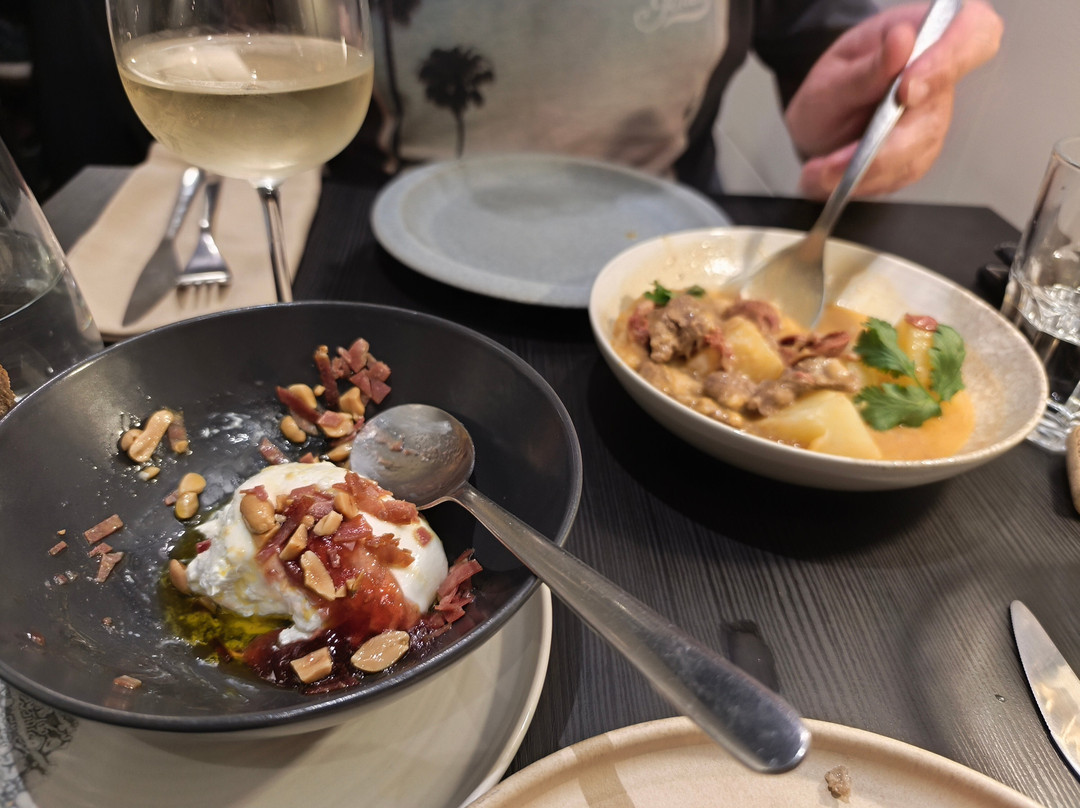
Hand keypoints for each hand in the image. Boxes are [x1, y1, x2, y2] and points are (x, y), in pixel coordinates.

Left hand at [784, 0, 1002, 198]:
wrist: (818, 123)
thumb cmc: (831, 88)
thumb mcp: (835, 74)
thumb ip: (868, 66)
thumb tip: (901, 40)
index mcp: (925, 35)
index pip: (973, 33)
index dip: (950, 60)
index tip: (907, 89)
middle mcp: (938, 79)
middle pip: (934, 113)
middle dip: (884, 145)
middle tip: (835, 161)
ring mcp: (931, 119)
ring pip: (914, 153)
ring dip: (864, 170)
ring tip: (820, 173)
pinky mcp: (919, 154)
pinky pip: (898, 175)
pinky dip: (861, 181)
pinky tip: (832, 178)